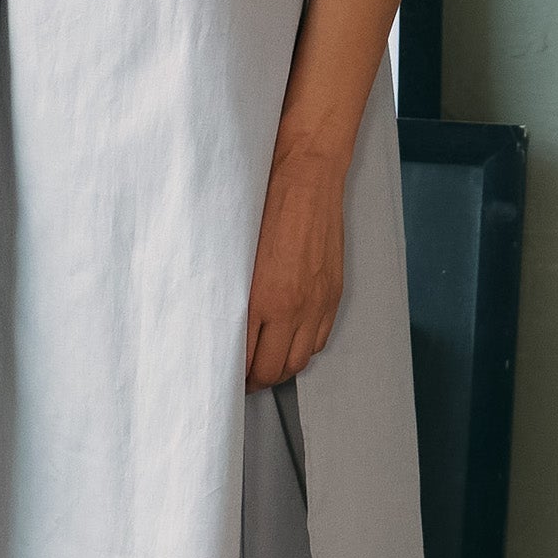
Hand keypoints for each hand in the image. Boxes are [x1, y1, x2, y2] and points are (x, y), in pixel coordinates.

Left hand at [244, 139, 345, 388]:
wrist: (307, 178)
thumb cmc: (265, 206)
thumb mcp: (236, 254)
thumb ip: (233, 295)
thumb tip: (223, 326)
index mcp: (264, 299)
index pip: (247, 360)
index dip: (234, 376)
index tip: (224, 376)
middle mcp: (294, 307)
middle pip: (273, 369)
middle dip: (255, 380)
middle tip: (240, 378)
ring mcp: (318, 303)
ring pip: (299, 361)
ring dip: (280, 369)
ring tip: (263, 365)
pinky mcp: (333, 294)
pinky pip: (320, 339)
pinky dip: (304, 349)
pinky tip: (290, 342)